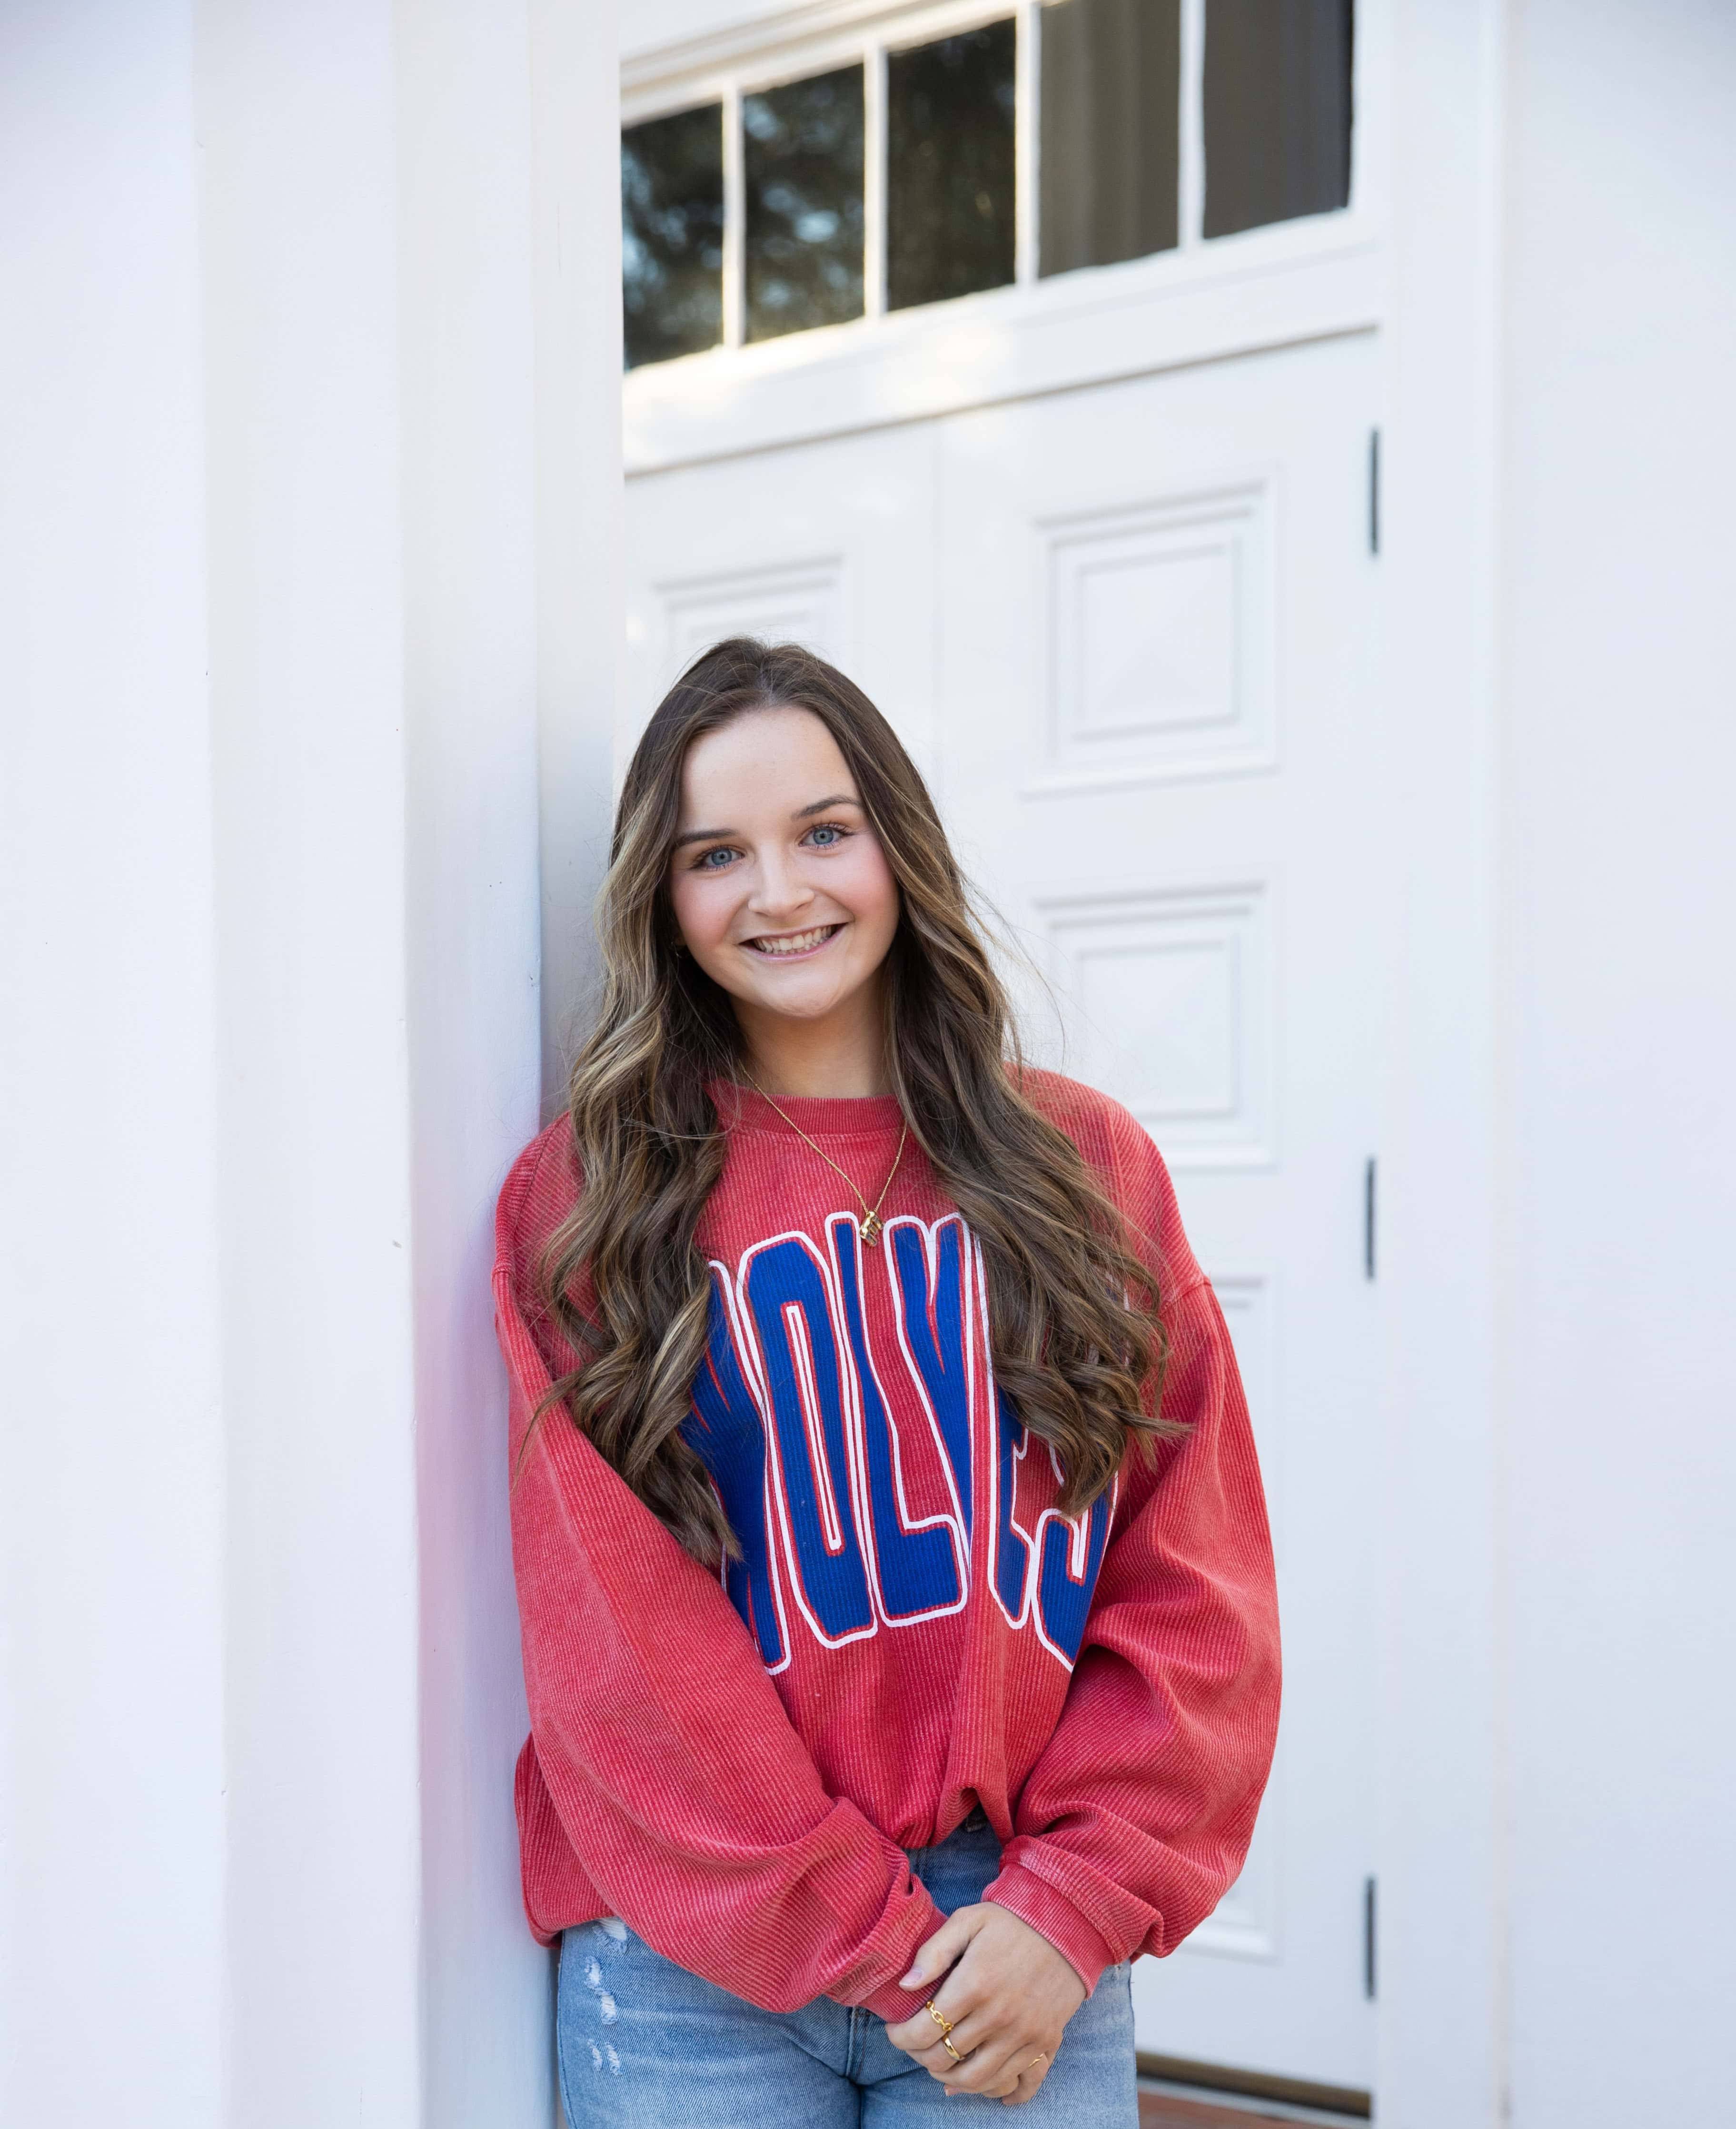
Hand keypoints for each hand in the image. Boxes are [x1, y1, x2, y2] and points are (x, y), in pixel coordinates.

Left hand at [884, 1904, 1085, 2104]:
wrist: (1066, 1924)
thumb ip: (934, 1951)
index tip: (895, 2031)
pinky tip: (984, 2086)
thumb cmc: (1011, 1921)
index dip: (901, 2037)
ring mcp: (1024, 2034)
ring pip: (977, 2080)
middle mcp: (999, 2016)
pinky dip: (998, 2092)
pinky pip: (1018, 2083)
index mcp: (974, 1985)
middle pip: (945, 2059)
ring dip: (950, 2080)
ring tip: (940, 2064)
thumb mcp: (968, 1920)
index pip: (924, 2031)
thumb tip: (905, 1985)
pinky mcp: (1046, 2042)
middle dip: (920, 2056)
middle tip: (915, 2044)